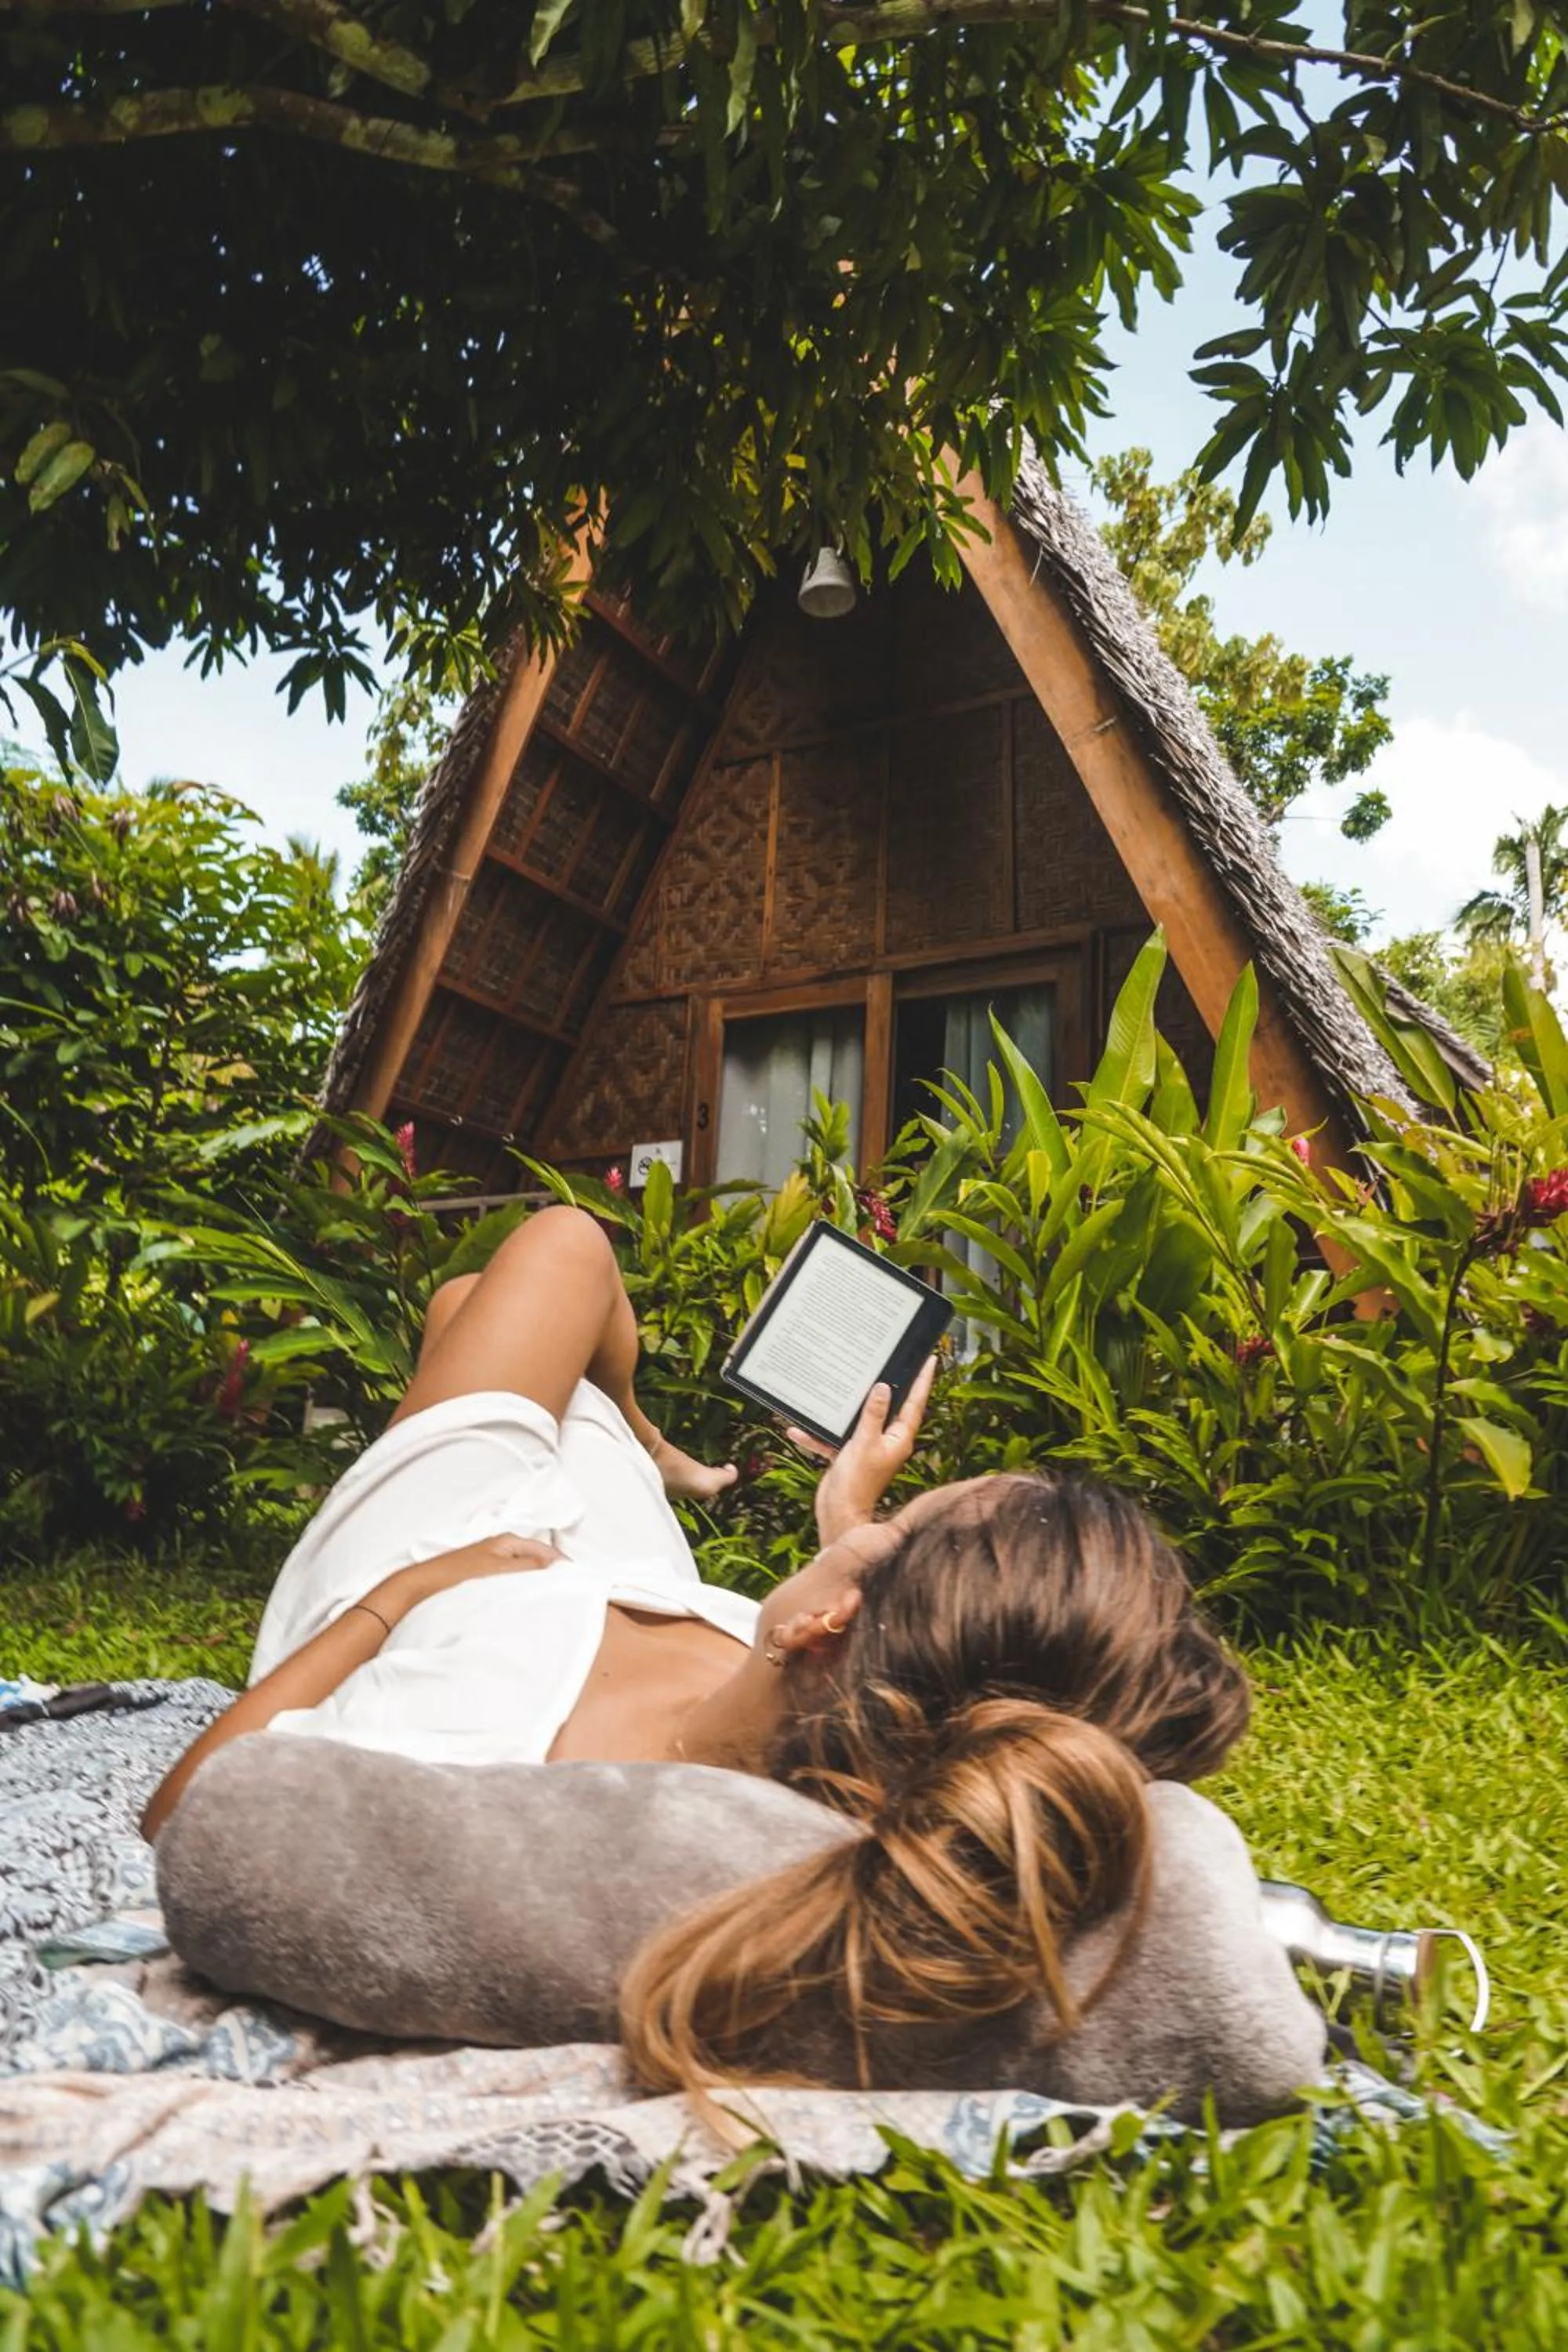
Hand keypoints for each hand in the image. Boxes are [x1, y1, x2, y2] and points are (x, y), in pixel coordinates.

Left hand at [373, 1533, 558, 1625]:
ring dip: (534, 1589)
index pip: (548, 1552)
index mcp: (508, 1541)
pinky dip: (519, 1595)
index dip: (565, 1569)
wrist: (418, 1591)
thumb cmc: (455, 1577)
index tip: (579, 1586)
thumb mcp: (501, 1571)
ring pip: (523, 1576)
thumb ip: (532, 1569)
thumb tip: (558, 1570)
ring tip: (545, 1605)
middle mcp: (500, 1549)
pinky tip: (520, 1609)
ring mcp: (490, 1565)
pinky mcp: (480, 1582)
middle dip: (551, 1579)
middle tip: (566, 1598)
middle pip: (537, 1563)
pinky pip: (509, 1586)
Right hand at [791, 1355, 937, 1547]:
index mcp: (898, 1439)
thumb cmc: (856, 1484)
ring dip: (847, 1409)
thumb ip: (873, 1415)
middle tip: (893, 1361)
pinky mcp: (849, 1455)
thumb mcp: (864, 1443)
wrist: (837, 1515)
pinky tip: (799, 1430)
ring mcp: (868, 1448)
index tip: (930, 1360)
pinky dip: (819, 1436)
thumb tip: (884, 1388)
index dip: (922, 1381)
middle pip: (890, 1408)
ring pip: (860, 1420)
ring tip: (846, 1383)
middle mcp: (887, 1442)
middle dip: (888, 1386)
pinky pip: (835, 1439)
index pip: (915, 1404)